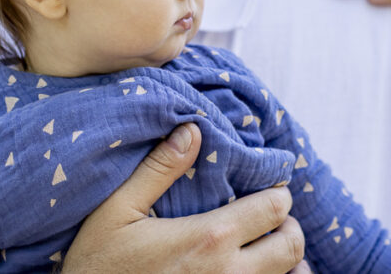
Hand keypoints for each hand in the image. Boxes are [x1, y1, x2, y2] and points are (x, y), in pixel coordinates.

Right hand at [63, 123, 305, 272]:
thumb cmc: (98, 266)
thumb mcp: (116, 211)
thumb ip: (157, 170)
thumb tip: (193, 130)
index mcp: (210, 239)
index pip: (274, 208)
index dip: (278, 193)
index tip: (268, 188)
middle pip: (292, 247)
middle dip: (288, 226)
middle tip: (272, 218)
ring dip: (285, 261)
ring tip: (267, 247)